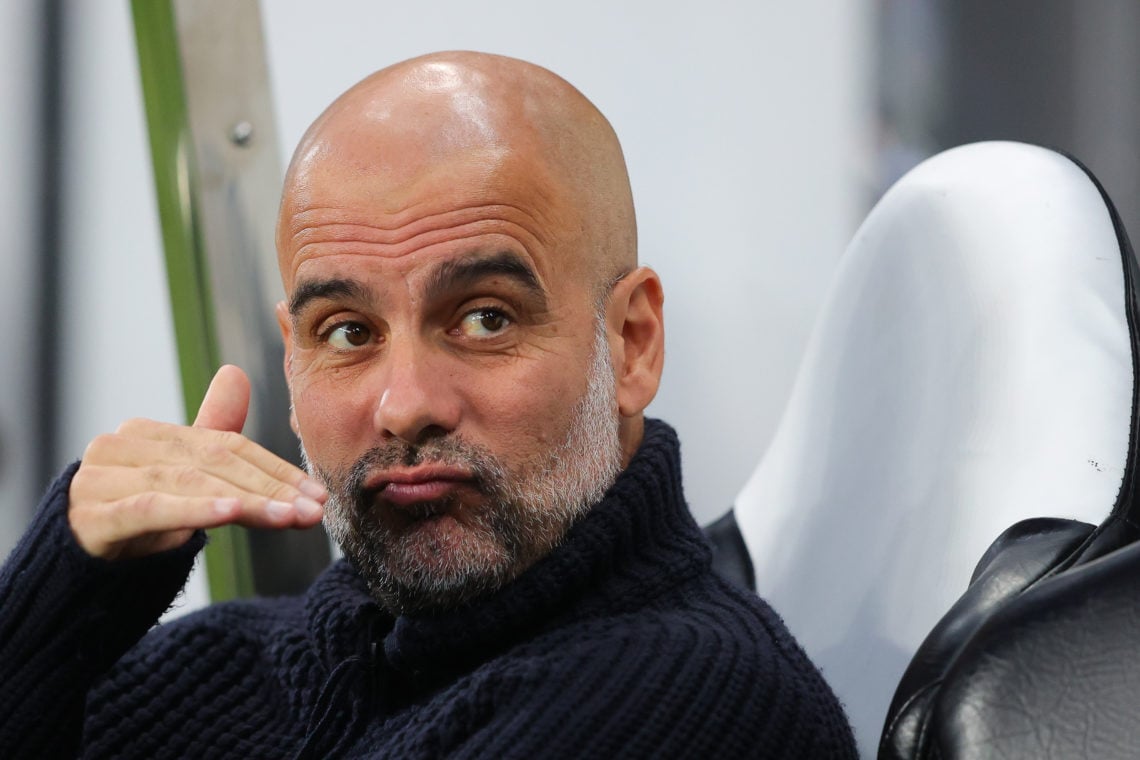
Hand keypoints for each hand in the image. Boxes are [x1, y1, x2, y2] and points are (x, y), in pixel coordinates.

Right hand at [68, 365, 326, 559]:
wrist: (74, 573)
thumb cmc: (134, 522)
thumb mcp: (180, 479)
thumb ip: (210, 431)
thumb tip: (236, 373)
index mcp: (147, 434)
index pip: (225, 446)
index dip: (275, 470)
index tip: (316, 494)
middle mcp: (121, 447)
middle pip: (212, 464)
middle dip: (270, 488)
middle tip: (312, 509)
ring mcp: (101, 480)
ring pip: (188, 485)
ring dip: (246, 501)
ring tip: (287, 516)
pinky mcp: (93, 516)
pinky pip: (151, 508)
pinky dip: (194, 509)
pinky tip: (230, 512)